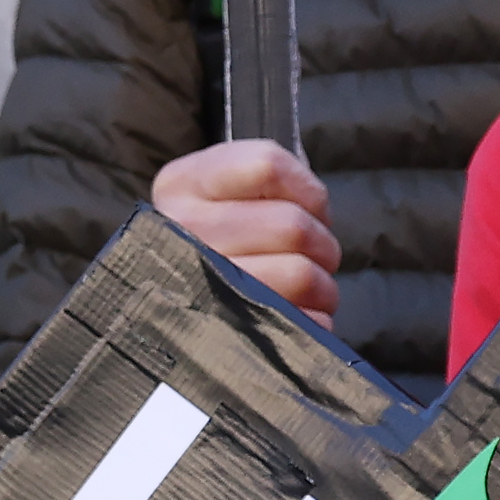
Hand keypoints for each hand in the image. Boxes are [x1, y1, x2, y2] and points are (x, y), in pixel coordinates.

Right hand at [149, 140, 338, 321]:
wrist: (177, 293)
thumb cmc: (219, 235)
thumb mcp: (223, 188)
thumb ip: (268, 180)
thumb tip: (317, 209)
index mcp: (181, 184)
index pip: (268, 168)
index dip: (307, 190)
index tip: (307, 207)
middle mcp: (181, 231)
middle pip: (292, 227)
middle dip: (321, 244)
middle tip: (313, 255)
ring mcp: (200, 284)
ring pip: (300, 275)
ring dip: (321, 286)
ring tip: (307, 287)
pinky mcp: (225, 331)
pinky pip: (301, 322)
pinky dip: (313, 321)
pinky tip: (295, 314)